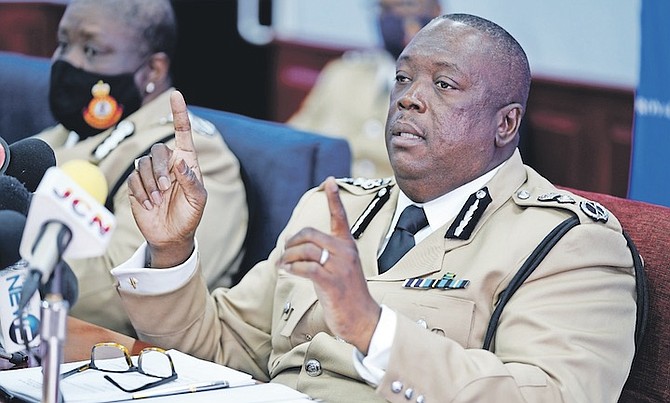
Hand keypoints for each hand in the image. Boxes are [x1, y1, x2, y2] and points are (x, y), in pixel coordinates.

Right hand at [127, 90, 206, 267]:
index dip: (179, 114)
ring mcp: (151, 173)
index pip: (183, 133)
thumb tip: (180, 162)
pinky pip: (133, 179)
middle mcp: (168, 163)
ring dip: (150, 184)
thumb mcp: (198, 201)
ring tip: (158, 200)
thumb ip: (191, 181)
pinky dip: (141, 192)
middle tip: (165, 189)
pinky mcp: (137, 185)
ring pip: (142, 163)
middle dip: (159, 169)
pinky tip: (150, 204)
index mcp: (187, 162)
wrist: (171, 236)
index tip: (176, 95)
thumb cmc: (189, 216)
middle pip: (157, 149)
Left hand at [279, 177, 380, 353]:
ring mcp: (340, 266)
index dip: (334, 197)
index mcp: (348, 246)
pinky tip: (286, 270)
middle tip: (284, 253)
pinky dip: (292, 268)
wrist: (363, 319)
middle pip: (310, 235)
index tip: (329, 180)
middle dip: (292, 242)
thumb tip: (298, 247)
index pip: (340, 216)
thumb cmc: (348, 295)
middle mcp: (345, 252)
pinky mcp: (332, 282)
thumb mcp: (341, 269)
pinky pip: (306, 268)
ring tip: (282, 264)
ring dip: (288, 257)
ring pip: (305, 251)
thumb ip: (325, 255)